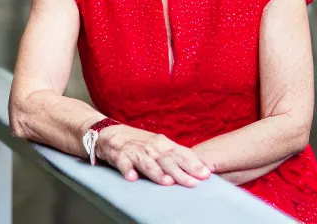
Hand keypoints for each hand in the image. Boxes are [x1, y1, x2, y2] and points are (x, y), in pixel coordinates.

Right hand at [95, 125, 211, 187]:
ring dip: (157, 172)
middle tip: (193, 183)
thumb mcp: (159, 146)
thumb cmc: (139, 143)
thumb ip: (175, 156)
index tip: (206, 174)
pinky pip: (123, 163)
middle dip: (181, 172)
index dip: (194, 163)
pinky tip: (132, 178)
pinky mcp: (119, 155)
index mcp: (163, 143)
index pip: (181, 153)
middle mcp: (151, 146)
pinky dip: (128, 169)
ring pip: (148, 162)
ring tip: (167, 182)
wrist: (110, 133)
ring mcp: (135, 150)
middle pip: (167, 159)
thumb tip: (199, 169)